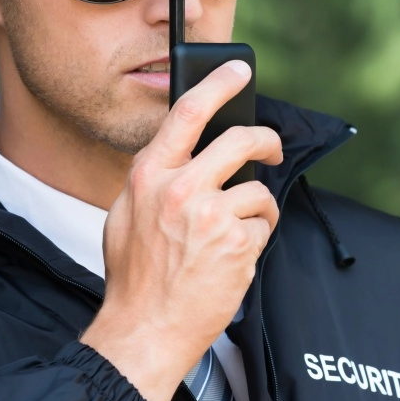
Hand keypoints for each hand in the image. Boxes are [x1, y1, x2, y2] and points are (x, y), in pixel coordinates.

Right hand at [80, 60, 282, 400]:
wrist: (144, 329)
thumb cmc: (135, 277)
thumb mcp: (127, 215)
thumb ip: (157, 180)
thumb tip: (189, 152)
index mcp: (148, 175)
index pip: (188, 113)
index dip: (219, 84)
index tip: (239, 71)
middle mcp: (180, 188)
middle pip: (241, 140)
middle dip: (266, 142)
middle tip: (272, 150)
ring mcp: (211, 215)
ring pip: (257, 192)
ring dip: (257, 212)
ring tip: (235, 236)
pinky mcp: (238, 243)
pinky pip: (263, 228)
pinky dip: (254, 242)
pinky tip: (232, 260)